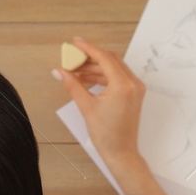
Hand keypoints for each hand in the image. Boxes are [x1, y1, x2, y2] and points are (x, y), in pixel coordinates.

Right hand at [54, 37, 145, 165]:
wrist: (121, 153)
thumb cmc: (107, 135)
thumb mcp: (86, 107)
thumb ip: (72, 85)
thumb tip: (59, 71)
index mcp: (123, 85)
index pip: (104, 58)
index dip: (87, 48)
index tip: (75, 42)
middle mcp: (133, 84)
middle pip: (110, 60)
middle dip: (90, 57)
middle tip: (73, 58)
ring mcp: (135, 89)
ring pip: (114, 68)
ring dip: (95, 67)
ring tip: (76, 71)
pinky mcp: (133, 94)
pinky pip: (117, 77)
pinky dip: (103, 76)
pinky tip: (87, 79)